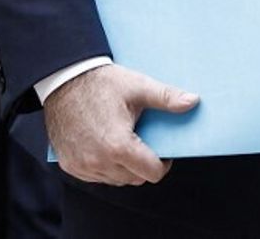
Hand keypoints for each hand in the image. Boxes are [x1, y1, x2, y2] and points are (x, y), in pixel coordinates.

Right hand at [45, 63, 197, 185]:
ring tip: (127, 142)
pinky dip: (105, 167)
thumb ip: (167, 98)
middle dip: (144, 165)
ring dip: (125, 168)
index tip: (164, 151)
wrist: (65, 80)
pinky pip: (96, 176)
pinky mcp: (69, 164)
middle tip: (145, 143)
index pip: (151, 173)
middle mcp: (97, 161)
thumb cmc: (102, 83)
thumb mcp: (139, 87)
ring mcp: (81, 165)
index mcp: (118, 145)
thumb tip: (194, 101)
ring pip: (115, 179)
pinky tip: (108, 146)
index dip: (163, 164)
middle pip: (134, 179)